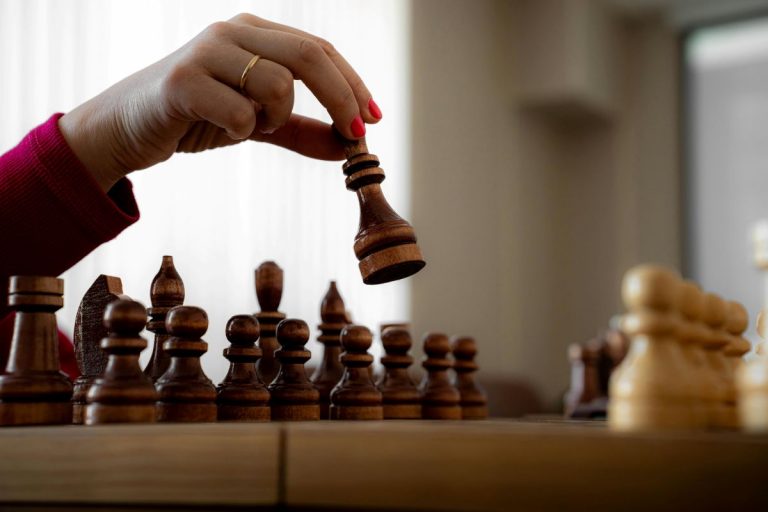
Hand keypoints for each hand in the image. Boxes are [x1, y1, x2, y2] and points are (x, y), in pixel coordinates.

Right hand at [59, 13, 382, 191]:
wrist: (127, 128)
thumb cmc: (196, 117)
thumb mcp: (257, 123)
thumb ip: (300, 131)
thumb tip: (348, 147)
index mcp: (255, 33)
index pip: (320, 50)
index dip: (353, 84)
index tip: (373, 120)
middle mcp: (234, 31)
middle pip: (310, 56)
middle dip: (342, 98)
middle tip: (356, 134)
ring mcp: (207, 51)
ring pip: (278, 84)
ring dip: (277, 118)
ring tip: (251, 126)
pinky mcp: (183, 81)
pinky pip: (241, 113)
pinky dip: (244, 131)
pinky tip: (222, 130)